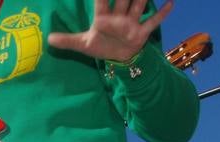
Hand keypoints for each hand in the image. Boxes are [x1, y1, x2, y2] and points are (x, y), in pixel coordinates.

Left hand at [47, 0, 172, 62]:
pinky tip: (170, 3)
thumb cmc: (102, 47)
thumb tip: (49, 40)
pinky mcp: (141, 33)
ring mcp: (131, 23)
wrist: (119, 59)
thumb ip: (67, 41)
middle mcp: (118, 17)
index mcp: (103, 18)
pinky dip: (162, 14)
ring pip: (138, 5)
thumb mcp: (83, 45)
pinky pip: (153, 22)